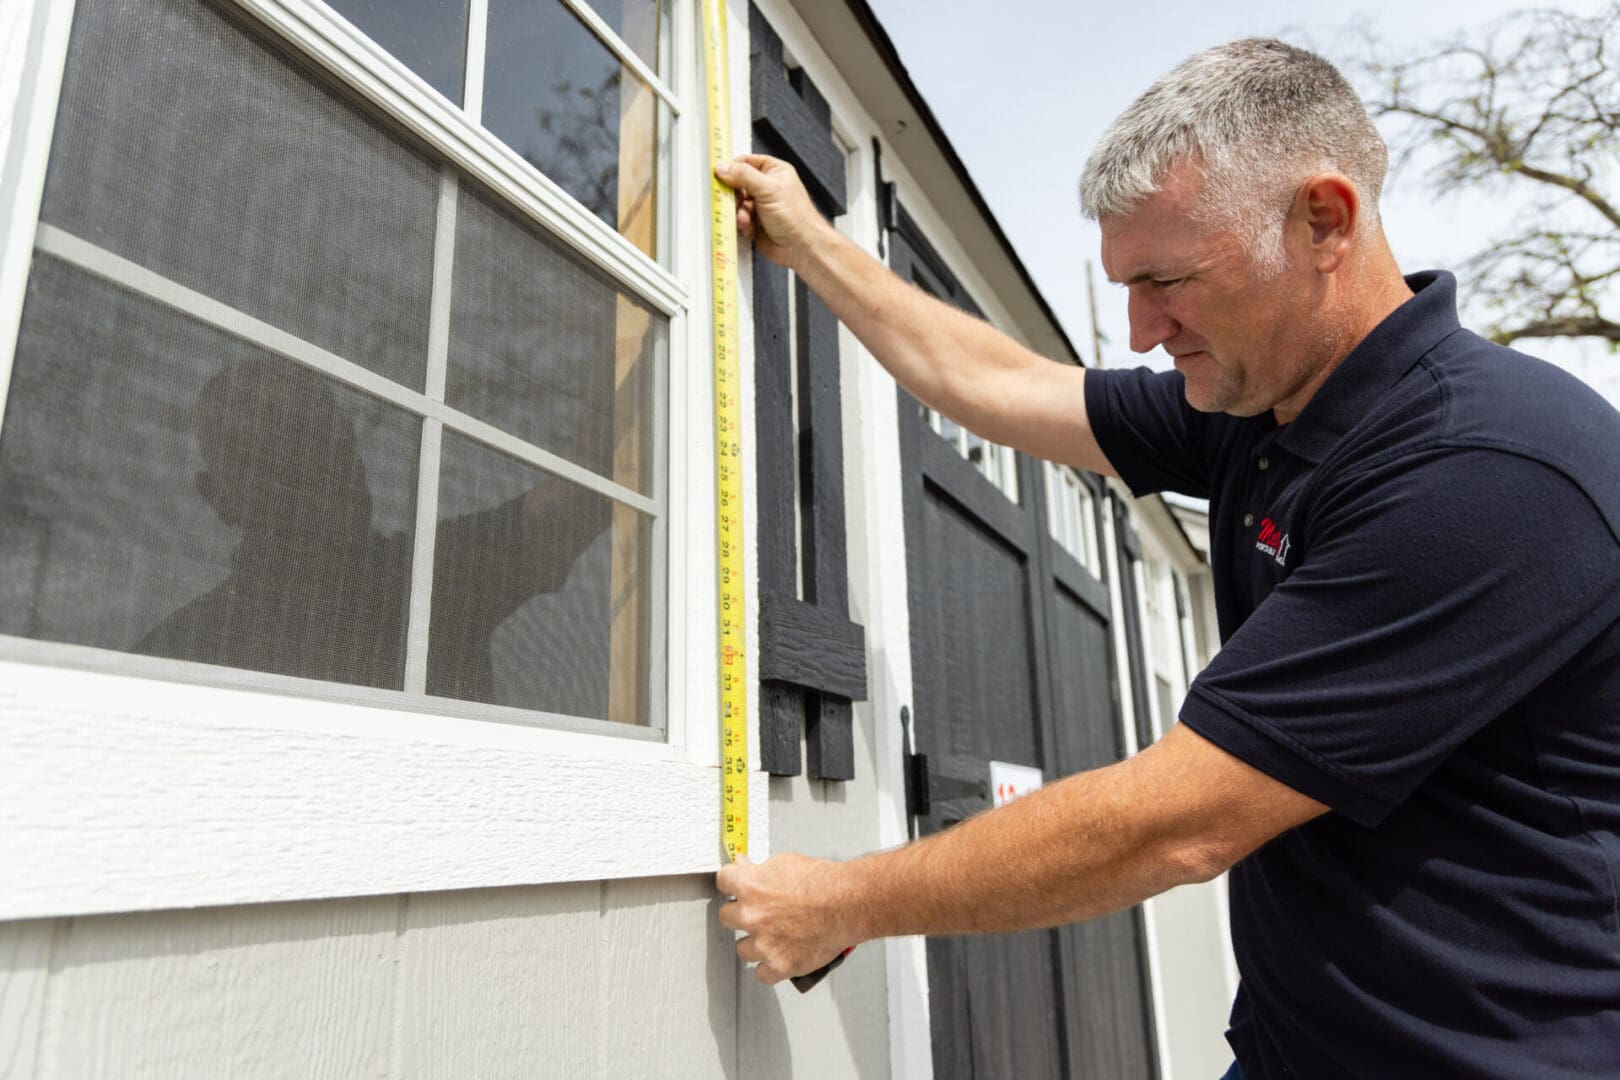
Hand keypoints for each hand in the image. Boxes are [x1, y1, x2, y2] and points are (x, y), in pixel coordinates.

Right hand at [713, 155, 834, 271]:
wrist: (801, 247)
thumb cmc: (796, 217)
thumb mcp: (768, 188)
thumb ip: (743, 175)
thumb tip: (723, 167)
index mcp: (774, 171)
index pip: (746, 163)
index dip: (732, 168)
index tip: (720, 175)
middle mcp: (767, 188)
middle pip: (737, 184)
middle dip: (734, 195)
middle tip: (733, 200)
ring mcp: (761, 206)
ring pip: (737, 204)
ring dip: (738, 212)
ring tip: (746, 217)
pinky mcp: (756, 223)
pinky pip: (740, 220)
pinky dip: (742, 224)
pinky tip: (750, 227)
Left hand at [716, 852, 856, 984]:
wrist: (848, 904)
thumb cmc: (824, 883)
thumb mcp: (787, 863)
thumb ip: (761, 869)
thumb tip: (747, 866)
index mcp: (750, 886)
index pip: (723, 880)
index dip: (731, 883)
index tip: (735, 886)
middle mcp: (751, 915)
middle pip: (726, 916)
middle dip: (740, 914)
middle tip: (758, 913)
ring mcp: (763, 943)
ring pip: (742, 948)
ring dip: (755, 943)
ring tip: (774, 937)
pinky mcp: (778, 965)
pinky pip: (762, 974)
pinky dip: (770, 968)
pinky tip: (780, 958)